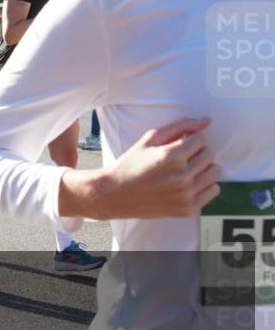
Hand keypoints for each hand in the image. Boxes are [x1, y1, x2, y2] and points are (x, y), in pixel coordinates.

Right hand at [93, 118, 220, 219]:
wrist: (115, 195)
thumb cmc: (131, 164)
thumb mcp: (149, 140)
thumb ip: (180, 126)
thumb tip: (208, 120)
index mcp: (171, 156)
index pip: (201, 139)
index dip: (190, 138)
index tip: (178, 144)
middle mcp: (181, 176)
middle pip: (209, 154)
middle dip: (196, 152)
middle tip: (179, 158)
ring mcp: (186, 194)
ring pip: (215, 172)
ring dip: (203, 167)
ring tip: (185, 170)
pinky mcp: (188, 208)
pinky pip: (213, 190)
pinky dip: (203, 185)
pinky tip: (186, 183)